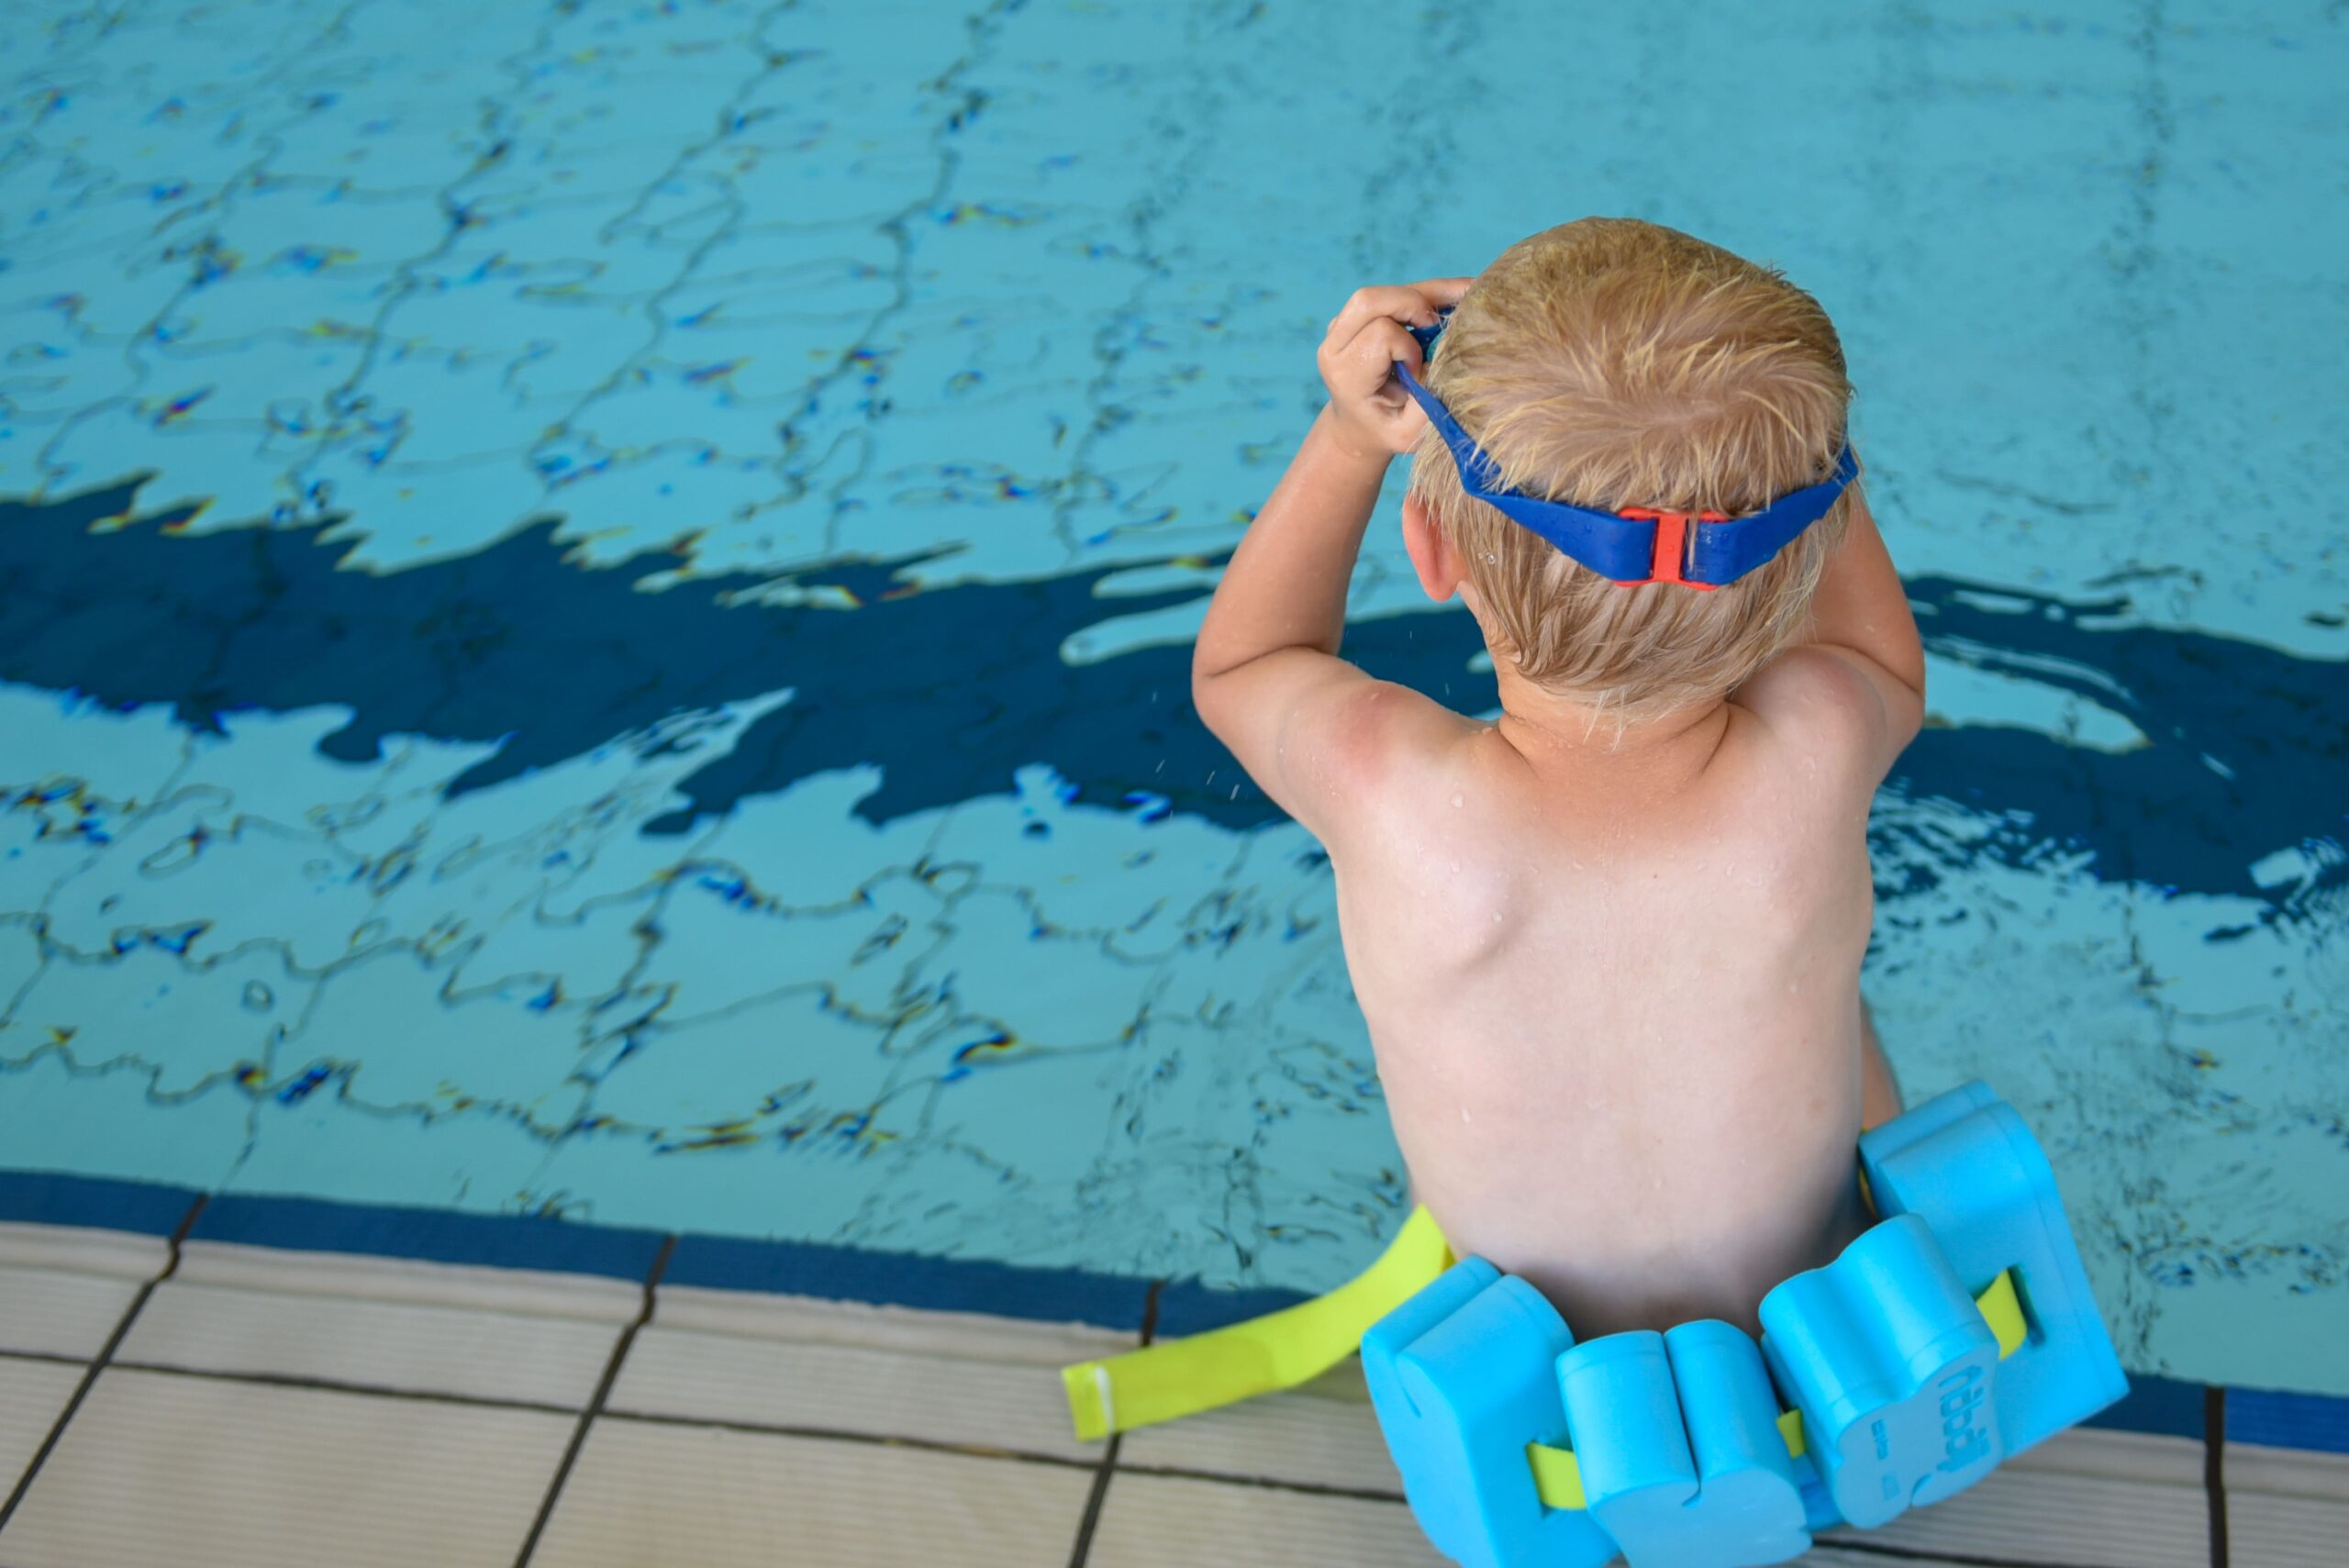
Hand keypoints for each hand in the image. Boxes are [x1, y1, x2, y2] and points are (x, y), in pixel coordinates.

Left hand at [1315, 278, 1473, 460]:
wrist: (1358, 426)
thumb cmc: (1386, 430)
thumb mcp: (1408, 432)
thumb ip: (1427, 401)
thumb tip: (1447, 359)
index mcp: (1347, 374)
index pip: (1381, 335)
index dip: (1408, 347)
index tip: (1416, 371)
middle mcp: (1335, 345)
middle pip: (1369, 300)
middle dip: (1412, 304)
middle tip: (1437, 327)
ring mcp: (1340, 327)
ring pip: (1379, 292)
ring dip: (1421, 295)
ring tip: (1458, 303)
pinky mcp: (1353, 316)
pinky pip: (1387, 293)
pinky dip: (1422, 293)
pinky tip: (1453, 298)